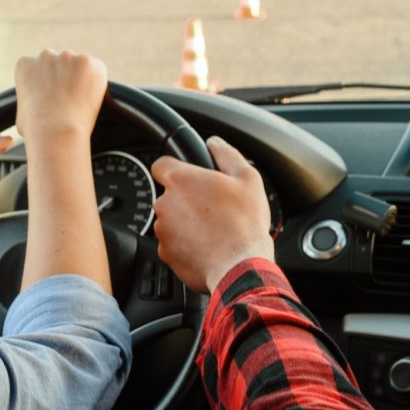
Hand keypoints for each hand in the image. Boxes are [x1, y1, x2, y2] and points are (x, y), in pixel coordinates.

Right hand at [15, 50, 107, 142]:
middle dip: (65, 77)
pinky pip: (96, 69)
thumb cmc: (36, 129)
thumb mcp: (22, 110)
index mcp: (25, 64)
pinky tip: (91, 97)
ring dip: (81, 79)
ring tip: (80, 101)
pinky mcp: (87, 62)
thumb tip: (35, 104)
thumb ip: (30, 98)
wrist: (56, 132)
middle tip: (70, 98)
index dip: (48, 82)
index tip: (53, 95)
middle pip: (60, 63)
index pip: (39, 67)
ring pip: (79, 66)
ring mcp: (67, 57)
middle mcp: (45, 55)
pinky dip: (96, 82)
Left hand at [152, 136, 273, 292]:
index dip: (176, 168)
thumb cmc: (244, 224)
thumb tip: (215, 143)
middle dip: (186, 199)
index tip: (190, 177)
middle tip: (212, 206)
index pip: (161, 164)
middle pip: (168, 195)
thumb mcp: (247, 179)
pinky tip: (208, 245)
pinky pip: (173, 243)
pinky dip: (186, 244)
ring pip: (171, 220)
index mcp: (180, 180)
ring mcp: (163, 231)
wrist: (240, 267)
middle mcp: (165, 204)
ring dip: (186, 222)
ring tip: (213, 228)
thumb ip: (226, 154)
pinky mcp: (166, 254)